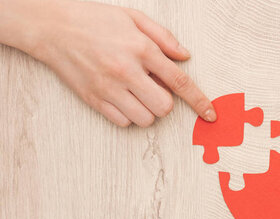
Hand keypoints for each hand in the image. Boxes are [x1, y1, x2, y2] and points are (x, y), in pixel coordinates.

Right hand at [0, 0, 215, 126]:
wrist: (51, 26)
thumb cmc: (94, 19)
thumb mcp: (133, 17)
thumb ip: (163, 37)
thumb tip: (185, 57)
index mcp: (141, 49)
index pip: (180, 82)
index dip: (199, 101)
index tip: (210, 115)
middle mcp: (127, 71)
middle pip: (164, 107)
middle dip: (165, 102)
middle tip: (152, 87)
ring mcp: (109, 88)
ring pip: (146, 119)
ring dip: (147, 110)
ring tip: (134, 91)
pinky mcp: (94, 100)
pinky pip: (124, 122)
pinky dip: (127, 114)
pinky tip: (120, 97)